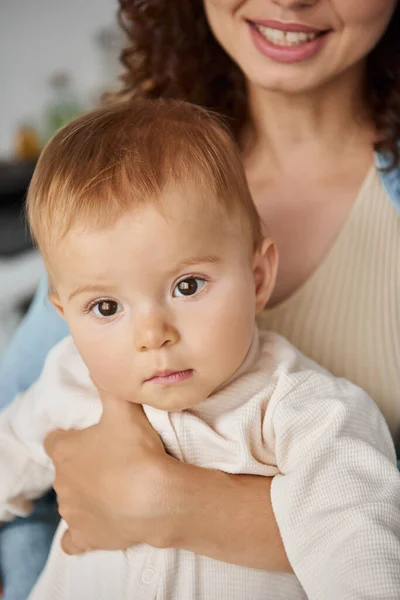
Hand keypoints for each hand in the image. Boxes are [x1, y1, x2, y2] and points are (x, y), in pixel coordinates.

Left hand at [44, 388, 173, 554]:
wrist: (154, 499)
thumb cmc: (135, 451)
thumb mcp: (124, 409)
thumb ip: (109, 385)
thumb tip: (100, 363)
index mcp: (65, 451)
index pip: (55, 440)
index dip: (71, 438)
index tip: (92, 438)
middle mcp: (62, 482)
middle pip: (66, 471)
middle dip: (83, 466)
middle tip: (113, 460)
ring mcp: (72, 512)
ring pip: (71, 501)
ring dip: (87, 496)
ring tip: (117, 489)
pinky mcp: (85, 537)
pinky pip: (74, 539)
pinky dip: (82, 532)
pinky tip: (98, 524)